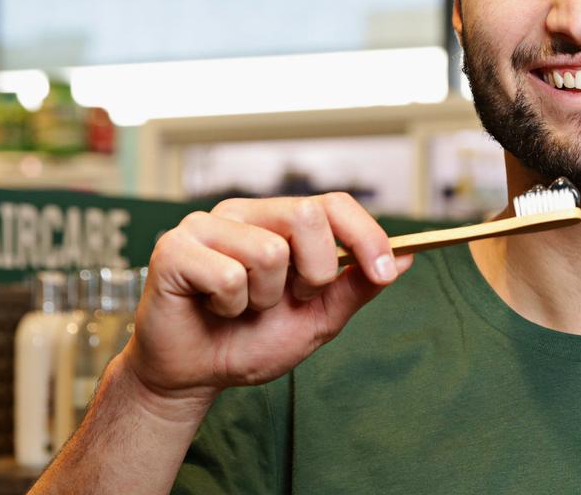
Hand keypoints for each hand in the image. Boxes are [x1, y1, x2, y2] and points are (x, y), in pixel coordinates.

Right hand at [120, 193, 411, 404]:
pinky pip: (228, 274)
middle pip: (308, 216)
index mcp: (279, 221)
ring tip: (242, 308)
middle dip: (315, 272)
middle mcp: (244, 213)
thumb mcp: (318, 318)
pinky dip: (229, 306)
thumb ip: (357, 286)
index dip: (366, 235)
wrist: (195, 376)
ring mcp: (205, 226)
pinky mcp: (173, 248)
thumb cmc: (250, 342)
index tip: (385, 272)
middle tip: (288, 299)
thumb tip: (408, 256)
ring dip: (265, 298)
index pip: (334, 204)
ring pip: (270, 250)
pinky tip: (214, 309)